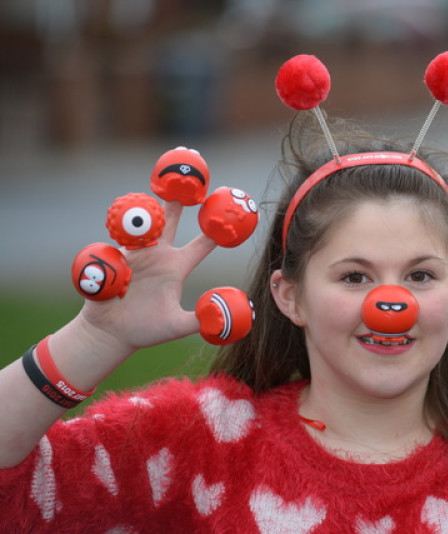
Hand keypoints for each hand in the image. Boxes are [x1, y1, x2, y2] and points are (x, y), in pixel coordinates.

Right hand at [77, 201, 215, 353]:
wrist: (110, 334)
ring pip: (144, 222)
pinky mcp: (114, 257)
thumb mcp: (177, 325)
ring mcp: (136, 253)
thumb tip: (221, 315)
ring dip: (150, 205)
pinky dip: (123, 232)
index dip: (216, 230)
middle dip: (179, 198)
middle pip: (172, 220)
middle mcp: (159, 254)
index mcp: (177, 267)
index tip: (228, 213)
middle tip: (188, 178)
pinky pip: (118, 241)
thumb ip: (200, 320)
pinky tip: (126, 225)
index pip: (202, 244)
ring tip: (157, 187)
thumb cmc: (145, 329)